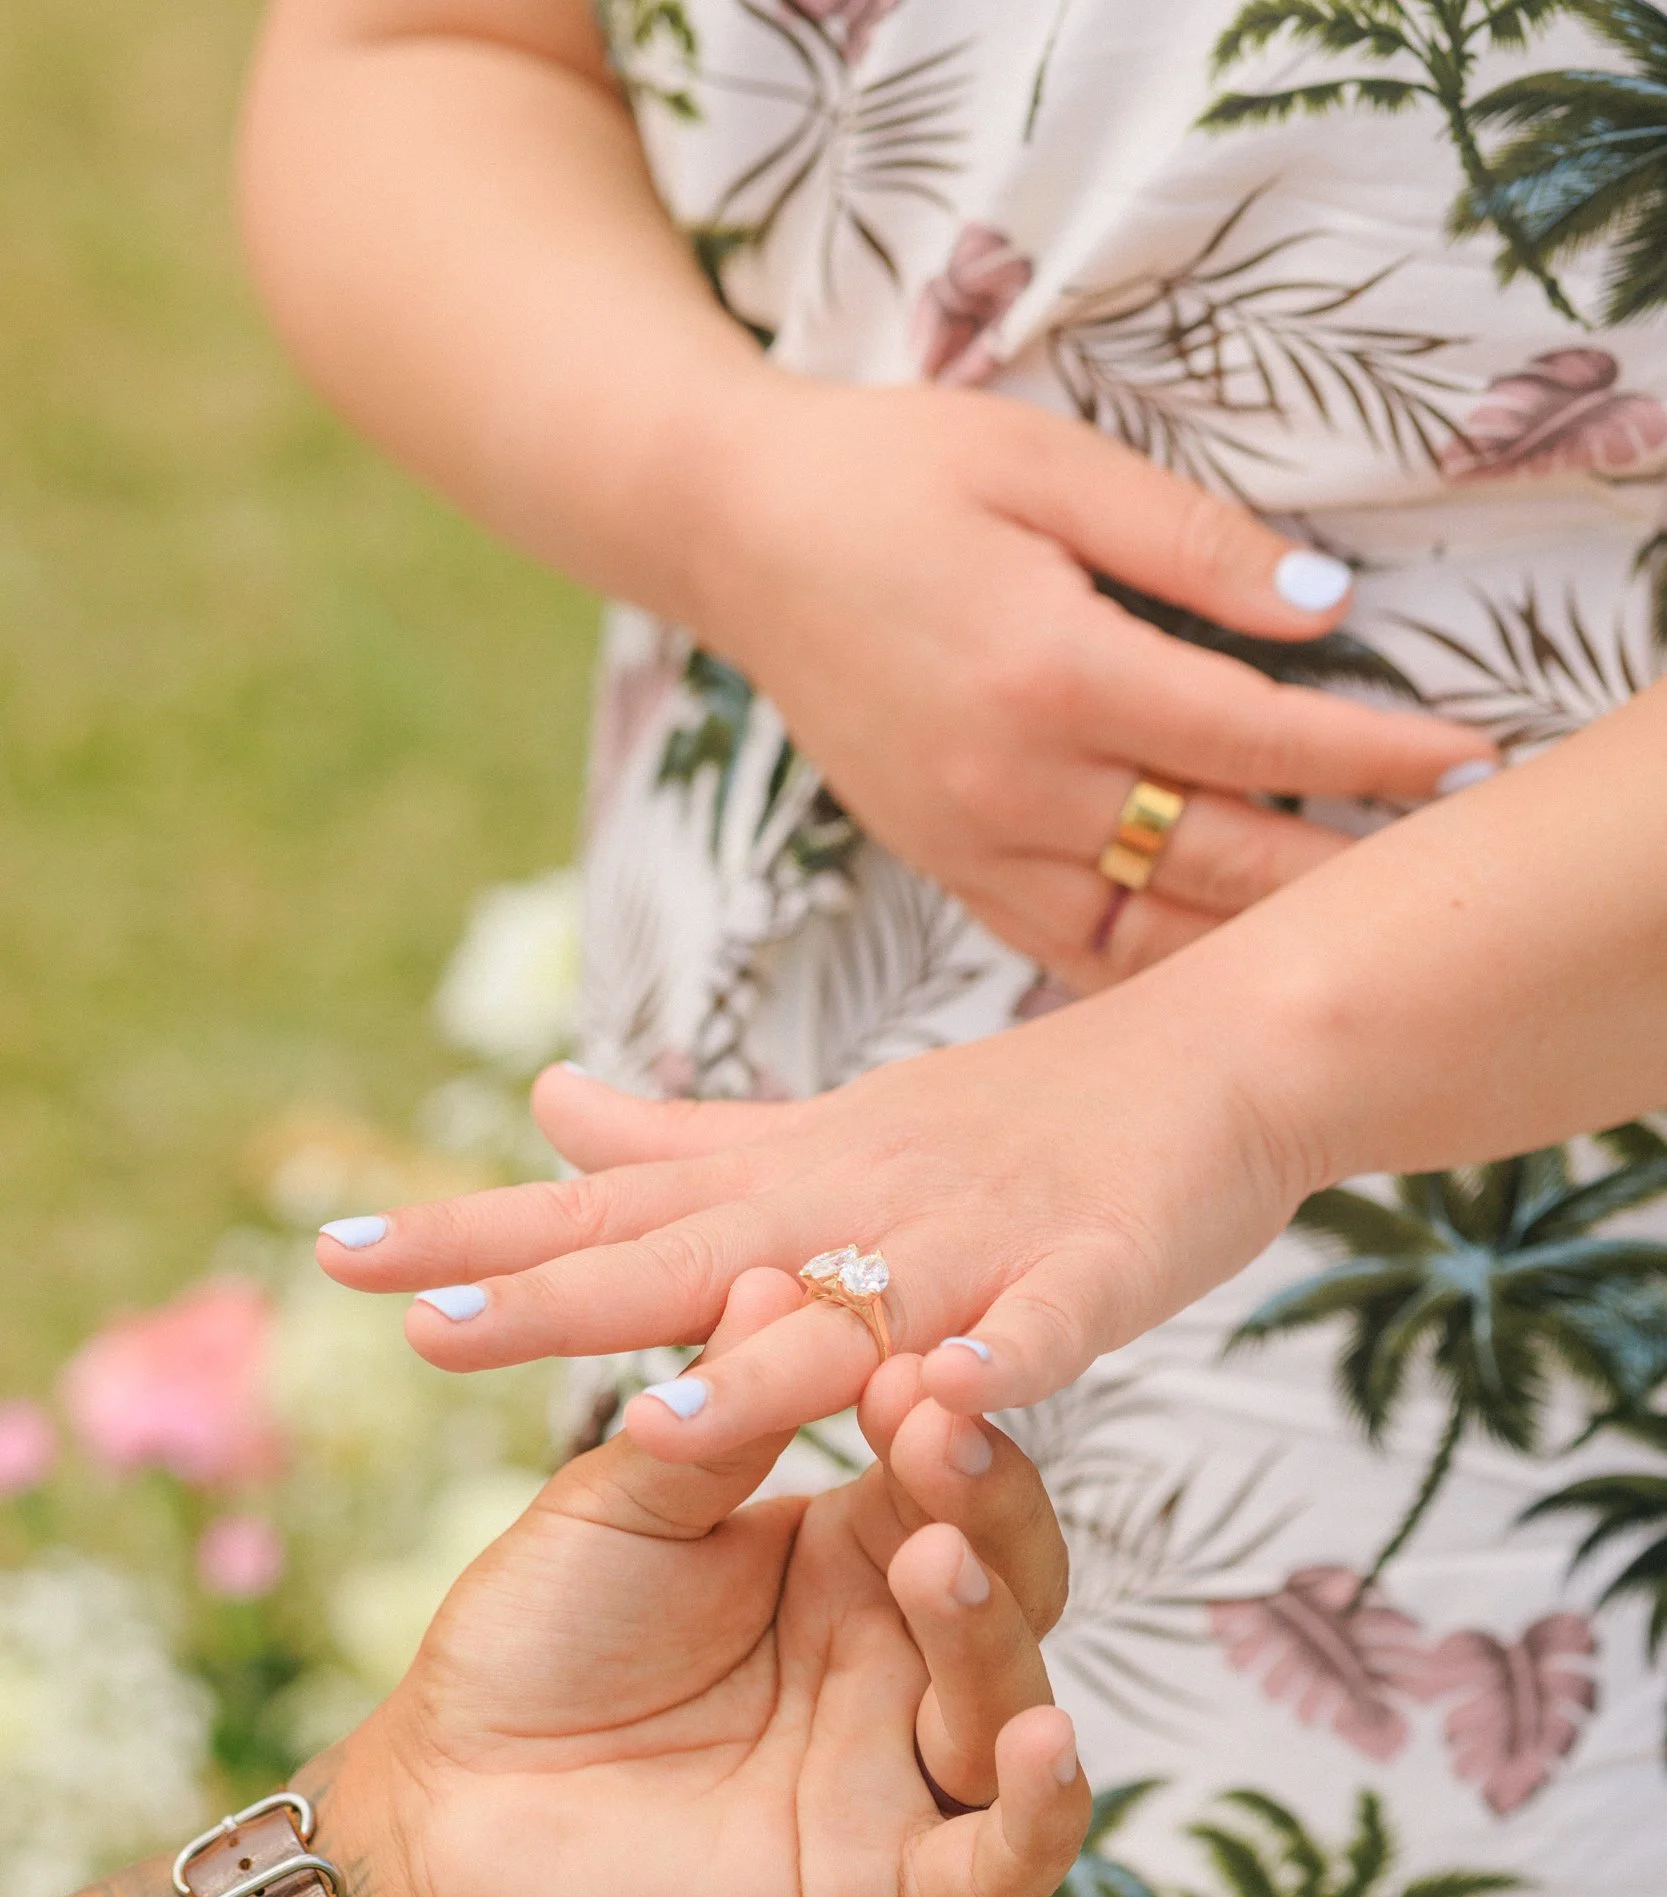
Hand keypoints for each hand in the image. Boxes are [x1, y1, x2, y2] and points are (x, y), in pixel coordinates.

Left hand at [316, 935, 1309, 1455]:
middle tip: (415, 1322)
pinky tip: (947, 1400)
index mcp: (787, 1186)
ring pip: (851, 1308)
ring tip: (647, 1426)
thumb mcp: (826, 1124)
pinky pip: (1040, 1329)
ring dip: (755, 1363)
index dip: (481, 1235)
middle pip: (683, 1259)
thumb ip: (686, 1137)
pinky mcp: (1088, 1273)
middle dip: (552, 1296)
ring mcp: (968, 1243)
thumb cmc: (1018, 1112)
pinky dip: (999, 1361)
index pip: (607, 1213)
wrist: (1214, 1054)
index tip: (341, 1252)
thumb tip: (545, 1099)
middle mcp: (851, 1208)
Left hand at [323, 1270, 1088, 1896]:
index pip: (943, 1471)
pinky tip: (1044, 1741)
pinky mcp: (880, 1879)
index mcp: (847, 1550)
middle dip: (990, 1498)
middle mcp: (894, 1650)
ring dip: (994, 1624)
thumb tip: (778, 1279)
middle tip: (938, 1436)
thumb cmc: (533, 1638)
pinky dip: (1046, 1807)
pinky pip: (1006, 1857)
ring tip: (936, 1560)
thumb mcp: (624, 1506)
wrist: (447, 1804)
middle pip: (1011, 1571)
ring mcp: (895, 1765)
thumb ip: (716, 1416)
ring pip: (1012, 1695)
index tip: (906, 1365)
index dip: (940, 1420)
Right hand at [696, 378, 1492, 987]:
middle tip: (1442, 865)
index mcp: (1049, 671)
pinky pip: (1068, 948)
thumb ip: (1190, 538)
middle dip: (1342, 863)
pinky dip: (1155, 965)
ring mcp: (970, 842)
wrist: (738, 538)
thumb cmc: (895, 474)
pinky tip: (1221, 961)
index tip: (1465, 760)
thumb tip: (1325, 601)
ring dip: (1256, 937)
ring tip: (1352, 928)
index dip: (1373, 753)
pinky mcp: (945, 868)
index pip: (1253, 736)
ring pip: (1146, 931)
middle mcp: (1010, 782)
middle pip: (1216, 856)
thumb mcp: (1048, 460)